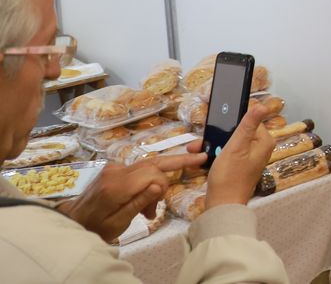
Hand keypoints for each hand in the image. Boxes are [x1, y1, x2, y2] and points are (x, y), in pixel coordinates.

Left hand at [66, 151, 203, 241]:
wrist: (73, 220)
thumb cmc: (96, 227)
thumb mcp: (119, 222)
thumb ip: (139, 202)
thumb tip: (160, 184)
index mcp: (116, 185)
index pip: (152, 172)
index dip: (163, 185)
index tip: (157, 206)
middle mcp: (116, 170)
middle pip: (154, 161)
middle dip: (176, 165)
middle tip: (200, 158)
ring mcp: (115, 167)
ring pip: (149, 165)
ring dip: (158, 180)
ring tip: (151, 209)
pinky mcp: (114, 168)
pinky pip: (140, 169)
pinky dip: (148, 181)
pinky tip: (144, 199)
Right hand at [205, 103, 278, 207]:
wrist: (222, 206)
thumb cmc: (229, 176)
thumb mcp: (236, 147)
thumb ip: (248, 125)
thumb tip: (263, 106)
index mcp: (264, 142)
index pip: (250, 121)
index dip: (231, 122)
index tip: (215, 125)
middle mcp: (260, 149)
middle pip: (237, 132)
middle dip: (218, 136)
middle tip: (199, 142)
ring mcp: (249, 159)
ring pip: (229, 143)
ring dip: (212, 145)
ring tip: (195, 149)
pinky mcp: (239, 167)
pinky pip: (226, 154)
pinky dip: (214, 154)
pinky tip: (201, 158)